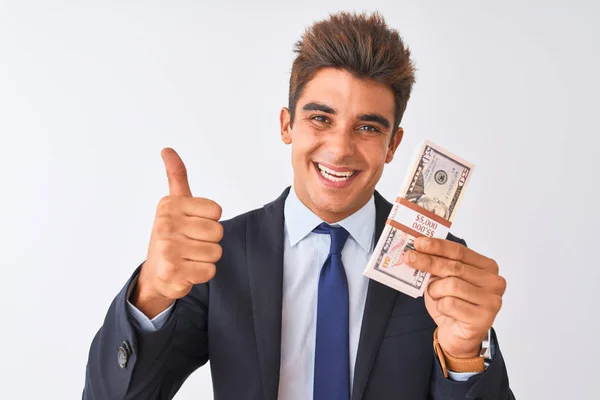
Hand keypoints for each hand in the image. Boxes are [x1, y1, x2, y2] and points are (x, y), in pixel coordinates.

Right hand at [132, 148, 223, 318]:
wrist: (156, 274)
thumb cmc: (171, 235)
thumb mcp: (174, 203)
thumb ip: (176, 176)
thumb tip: (167, 149)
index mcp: (170, 205)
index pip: (216, 211)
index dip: (210, 221)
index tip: (192, 225)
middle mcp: (165, 224)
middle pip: (218, 232)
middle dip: (210, 241)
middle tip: (191, 244)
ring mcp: (167, 248)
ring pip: (215, 252)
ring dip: (206, 258)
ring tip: (188, 257)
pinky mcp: (172, 271)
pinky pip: (209, 271)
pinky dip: (202, 273)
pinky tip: (187, 271)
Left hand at [403, 237, 505, 357]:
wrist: (457, 335)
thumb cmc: (452, 303)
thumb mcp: (442, 279)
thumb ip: (437, 264)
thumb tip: (417, 250)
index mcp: (487, 266)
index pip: (459, 251)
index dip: (437, 246)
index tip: (418, 242)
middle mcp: (494, 281)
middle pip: (454, 267)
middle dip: (428, 261)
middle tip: (409, 258)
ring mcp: (491, 300)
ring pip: (450, 285)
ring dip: (435, 290)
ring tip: (436, 296)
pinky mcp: (483, 318)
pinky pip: (450, 304)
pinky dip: (440, 306)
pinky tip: (446, 311)